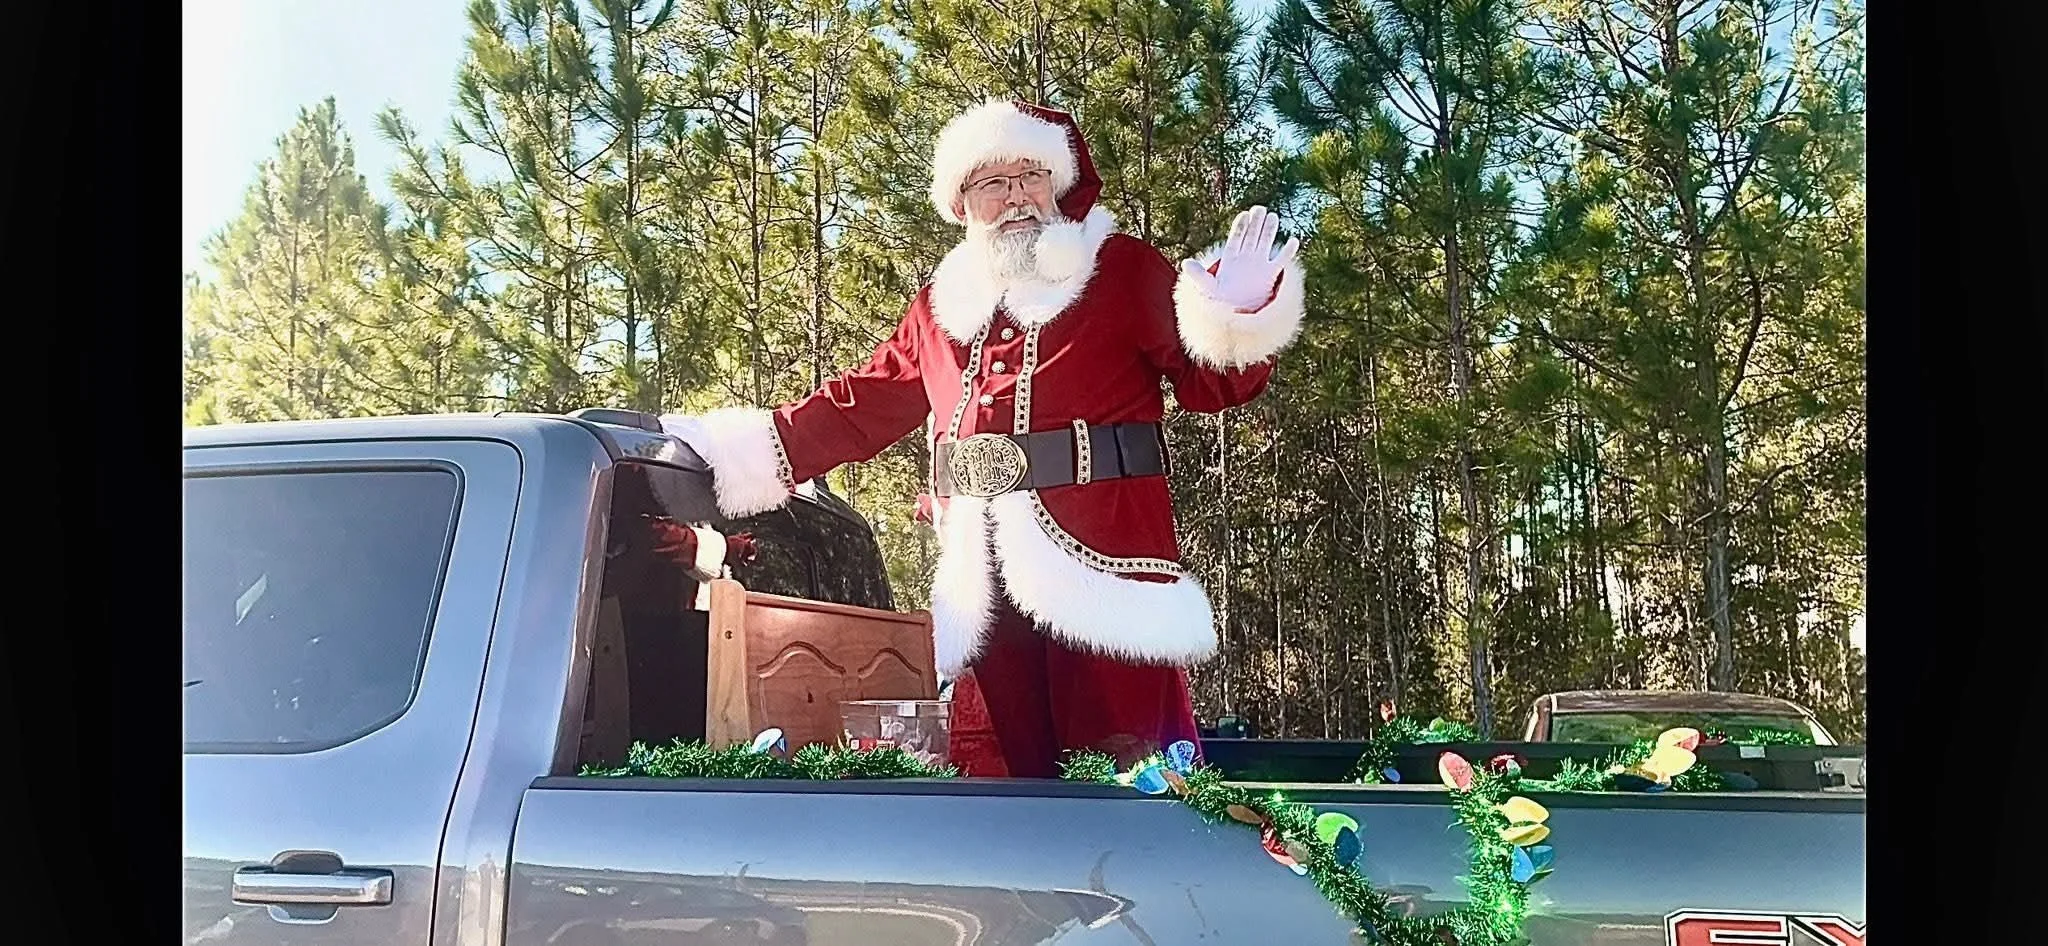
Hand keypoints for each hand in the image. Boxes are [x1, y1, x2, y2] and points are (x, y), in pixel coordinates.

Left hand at [1180, 206, 1300, 311]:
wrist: (1235, 312)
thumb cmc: (1219, 299)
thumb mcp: (1207, 287)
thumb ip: (1198, 275)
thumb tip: (1186, 263)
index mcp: (1230, 258)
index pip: (1236, 238)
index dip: (1240, 227)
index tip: (1244, 215)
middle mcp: (1246, 257)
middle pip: (1252, 236)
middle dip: (1256, 223)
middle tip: (1260, 209)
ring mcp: (1259, 264)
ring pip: (1266, 243)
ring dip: (1269, 231)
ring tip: (1273, 216)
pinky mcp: (1270, 274)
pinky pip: (1281, 261)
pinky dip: (1288, 252)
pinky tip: (1293, 241)